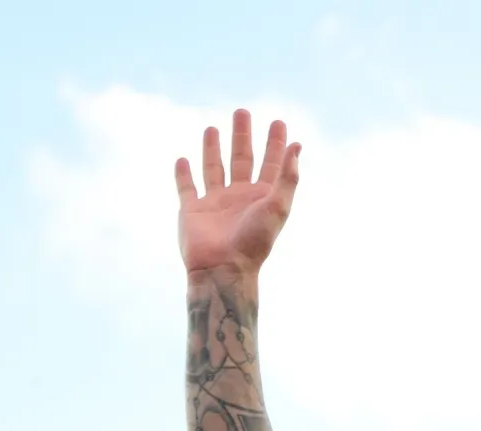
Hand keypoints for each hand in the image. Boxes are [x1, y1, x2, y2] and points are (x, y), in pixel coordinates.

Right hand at [176, 110, 302, 278]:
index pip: (271, 164)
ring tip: (213, 128)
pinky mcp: (192, 211)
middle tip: (242, 112)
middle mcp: (239, 198)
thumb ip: (288, 177)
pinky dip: (183, 174)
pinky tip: (183, 160)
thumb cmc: (254, 241)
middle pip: (242, 159)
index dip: (276, 144)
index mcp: (262, 197)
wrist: (222, 268)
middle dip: (243, 136)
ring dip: (213, 149)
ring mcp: (215, 204)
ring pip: (214, 169)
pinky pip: (186, 188)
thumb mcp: (278, 206)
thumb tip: (297, 146)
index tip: (278, 123)